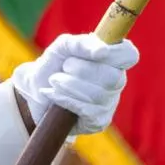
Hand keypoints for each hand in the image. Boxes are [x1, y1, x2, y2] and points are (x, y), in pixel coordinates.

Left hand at [10, 34, 137, 135]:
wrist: (35, 90)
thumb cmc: (54, 64)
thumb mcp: (63, 47)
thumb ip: (81, 43)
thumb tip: (102, 51)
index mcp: (114, 59)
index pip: (129, 55)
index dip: (115, 54)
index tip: (96, 53)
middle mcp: (116, 81)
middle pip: (112, 77)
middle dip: (82, 70)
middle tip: (64, 66)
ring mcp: (110, 103)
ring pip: (97, 95)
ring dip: (69, 85)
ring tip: (53, 80)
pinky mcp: (98, 121)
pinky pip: (87, 111)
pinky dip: (65, 100)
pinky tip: (52, 94)